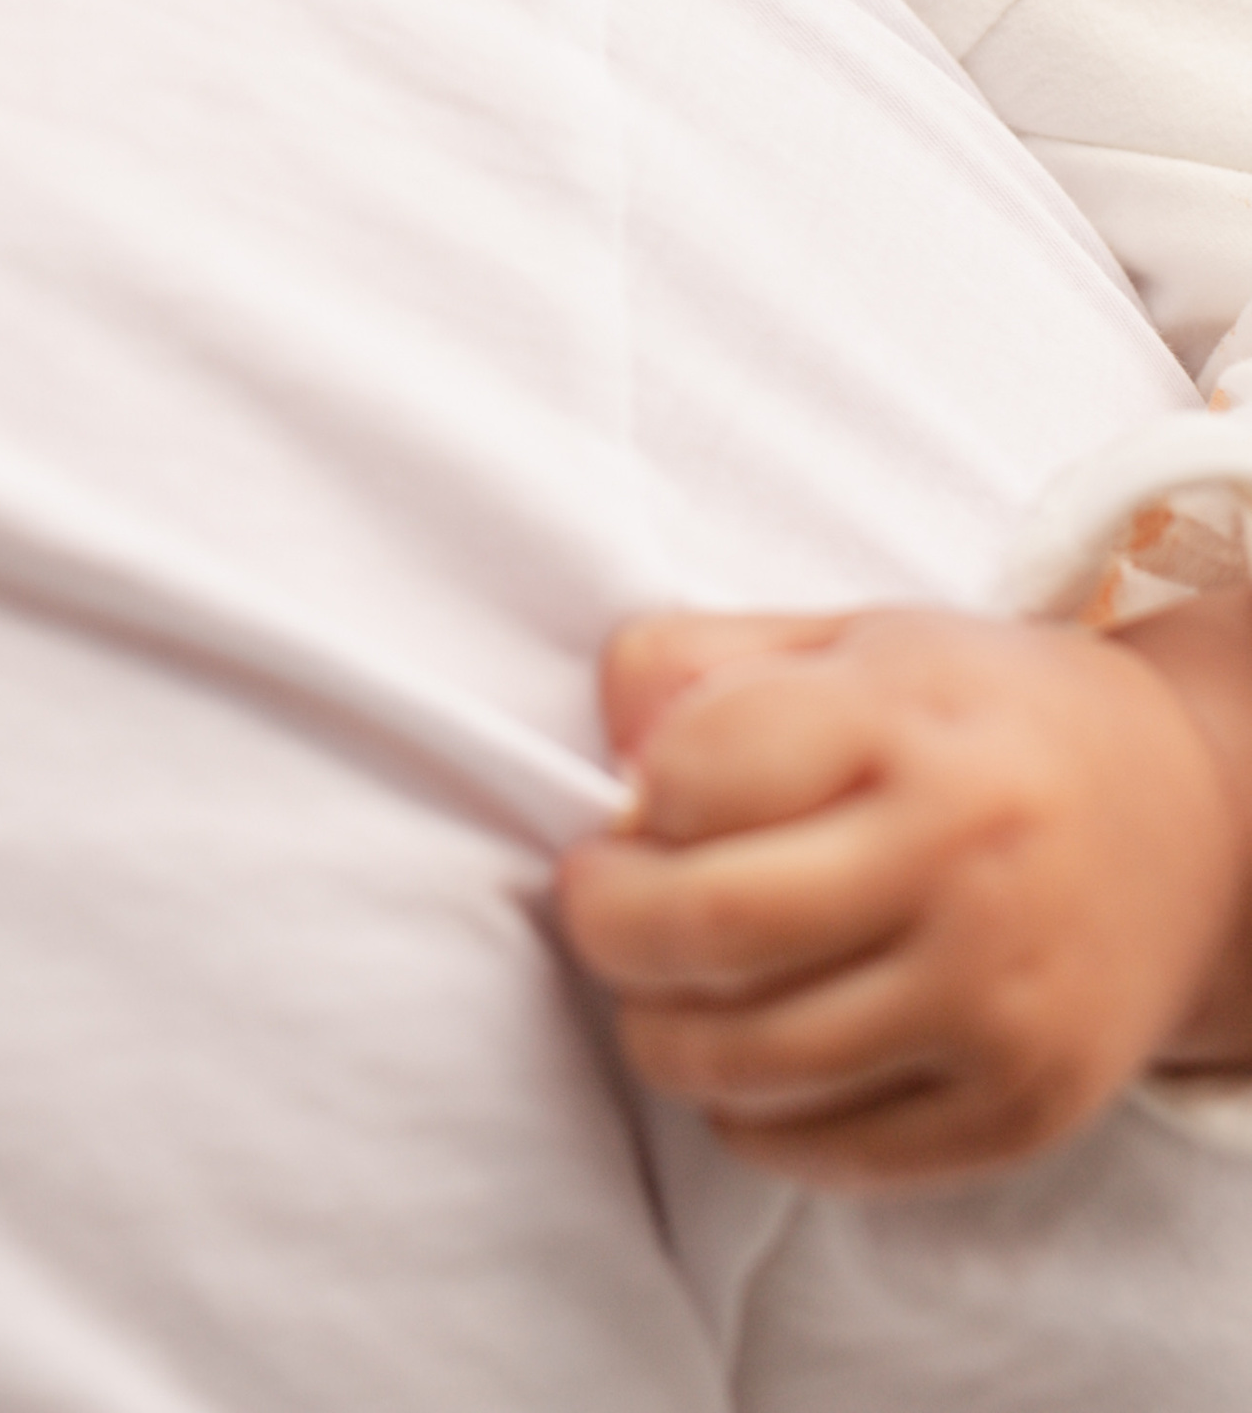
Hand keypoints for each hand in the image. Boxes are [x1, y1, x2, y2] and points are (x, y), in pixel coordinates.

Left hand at [556, 603, 1247, 1187]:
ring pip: (749, 1057)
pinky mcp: (1018, 1110)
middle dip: (605, 925)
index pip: (699, 772)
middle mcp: (962, 863)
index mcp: (909, 724)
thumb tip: (604, 740)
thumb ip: (707, 662)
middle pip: (708, 926)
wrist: (1195, 829)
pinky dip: (745, 1116)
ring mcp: (997, 1001)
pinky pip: (824, 1149)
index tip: (627, 806)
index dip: (631, 796)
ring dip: (656, 1031)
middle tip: (597, 906)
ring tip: (659, 988)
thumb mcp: (854, 640)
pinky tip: (745, 1056)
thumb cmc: (983, 722)